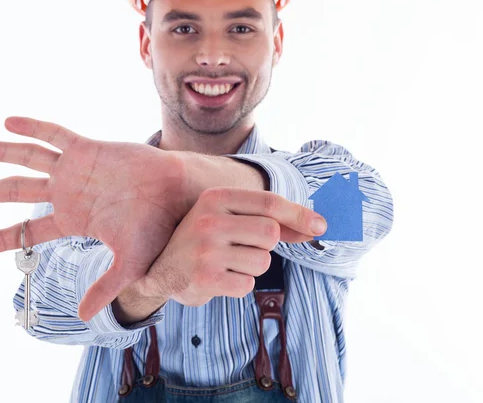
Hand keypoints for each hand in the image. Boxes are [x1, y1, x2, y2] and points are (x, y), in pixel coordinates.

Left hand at [0, 116, 189, 319]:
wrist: (175, 193)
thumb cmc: (155, 228)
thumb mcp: (129, 263)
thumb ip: (105, 286)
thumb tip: (81, 316)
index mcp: (72, 221)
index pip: (28, 232)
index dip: (0, 237)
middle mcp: (67, 194)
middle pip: (17, 191)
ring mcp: (76, 170)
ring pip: (29, 159)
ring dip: (1, 153)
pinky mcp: (88, 149)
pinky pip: (56, 135)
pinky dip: (33, 128)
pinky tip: (8, 121)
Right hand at [139, 186, 325, 306]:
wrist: (160, 270)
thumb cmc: (203, 240)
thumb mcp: (229, 219)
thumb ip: (269, 220)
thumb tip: (315, 227)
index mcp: (215, 197)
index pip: (268, 202)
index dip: (299, 214)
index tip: (322, 225)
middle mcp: (209, 219)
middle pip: (270, 233)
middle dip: (265, 245)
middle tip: (243, 247)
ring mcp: (206, 249)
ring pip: (262, 261)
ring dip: (252, 267)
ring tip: (227, 263)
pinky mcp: (206, 278)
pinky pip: (248, 284)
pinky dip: (239, 284)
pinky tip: (219, 278)